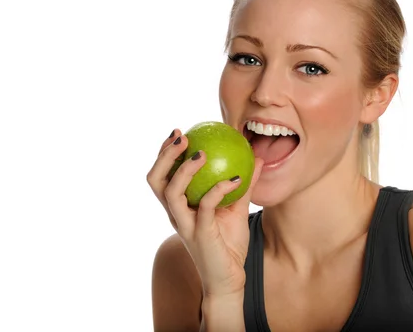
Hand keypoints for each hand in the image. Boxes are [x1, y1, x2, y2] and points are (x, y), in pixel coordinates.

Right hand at [147, 128, 263, 296]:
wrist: (229, 280)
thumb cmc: (228, 244)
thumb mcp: (237, 208)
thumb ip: (244, 184)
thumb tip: (257, 157)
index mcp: (179, 206)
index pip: (162, 175)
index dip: (164, 153)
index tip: (179, 132)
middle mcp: (176, 214)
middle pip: (155, 181)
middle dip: (164, 155)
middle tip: (181, 136)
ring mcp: (185, 225)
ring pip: (171, 193)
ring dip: (184, 170)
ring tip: (202, 153)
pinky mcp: (200, 235)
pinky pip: (206, 207)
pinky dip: (219, 189)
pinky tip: (235, 179)